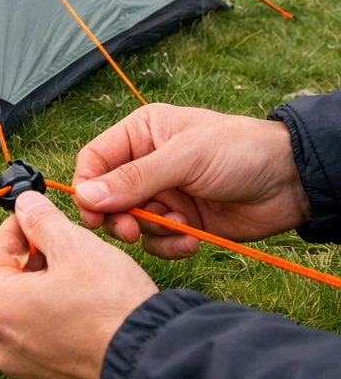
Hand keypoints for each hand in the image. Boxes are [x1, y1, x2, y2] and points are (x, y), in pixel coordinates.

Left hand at [0, 190, 156, 378]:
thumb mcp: (75, 246)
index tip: (33, 218)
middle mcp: (5, 346)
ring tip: (81, 278)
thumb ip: (42, 220)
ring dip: (47, 294)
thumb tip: (26, 204)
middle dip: (33, 262)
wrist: (154, 369)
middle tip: (61, 245)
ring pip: (30, 319)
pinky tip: (90, 314)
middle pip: (9, 288)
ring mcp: (30, 373)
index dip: (14, 231)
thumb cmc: (111, 306)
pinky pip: (50, 348)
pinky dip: (62, 327)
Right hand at [73, 103, 311, 258]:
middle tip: (131, 231)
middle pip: (107, 196)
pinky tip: (192, 238)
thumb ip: (135, 178)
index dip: (87, 187)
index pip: (94, 160)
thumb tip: (86, 196)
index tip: (92, 213)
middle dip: (118, 216)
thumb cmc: (239, 150)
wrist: (292, 182)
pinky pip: (158, 240)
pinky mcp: (182, 222)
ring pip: (132, 222)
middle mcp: (146, 163)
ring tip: (179, 227)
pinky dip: (171, 244)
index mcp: (140, 134)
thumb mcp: (183, 157)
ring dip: (151, 231)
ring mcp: (164, 194)